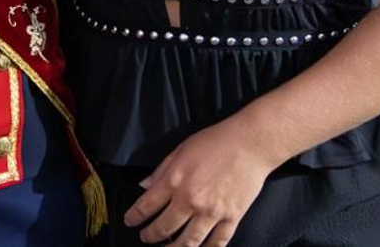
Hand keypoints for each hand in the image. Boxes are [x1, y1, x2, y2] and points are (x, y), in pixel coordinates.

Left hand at [124, 120, 277, 245]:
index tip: (130, 221)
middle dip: (151, 236)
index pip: (147, 205)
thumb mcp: (180, 150)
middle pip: (164, 228)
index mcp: (175, 181)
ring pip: (189, 242)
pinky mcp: (232, 218)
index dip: (135, 216)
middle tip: (146, 237)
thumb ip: (161, 171)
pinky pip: (217, 243)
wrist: (249, 145)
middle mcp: (191, 200)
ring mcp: (212, 213)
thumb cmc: (215, 142)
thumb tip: (145, 186)